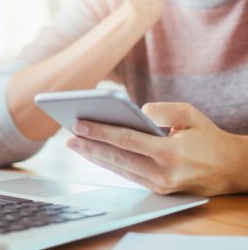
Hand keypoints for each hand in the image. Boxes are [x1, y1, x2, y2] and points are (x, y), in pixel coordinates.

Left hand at [66, 102, 247, 195]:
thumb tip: (135, 111)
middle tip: (68, 137)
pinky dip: (109, 164)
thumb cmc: (207, 136)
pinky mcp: (158, 190)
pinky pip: (127, 175)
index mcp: (170, 153)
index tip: (78, 125)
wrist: (231, 168)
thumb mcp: (189, 114)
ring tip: (75, 145)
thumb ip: (161, 110)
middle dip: (89, 147)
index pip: (126, 140)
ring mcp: (159, 185)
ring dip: (94, 157)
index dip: (99, 132)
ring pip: (119, 168)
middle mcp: (162, 173)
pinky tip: (94, 154)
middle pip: (117, 157)